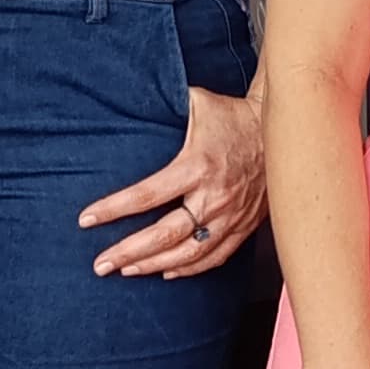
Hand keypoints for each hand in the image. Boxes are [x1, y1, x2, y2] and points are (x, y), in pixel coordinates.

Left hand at [81, 85, 264, 279]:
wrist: (282, 130)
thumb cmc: (232, 115)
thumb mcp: (196, 102)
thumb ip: (163, 102)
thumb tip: (126, 95)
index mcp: (196, 166)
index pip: (146, 195)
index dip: (113, 209)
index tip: (86, 220)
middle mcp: (214, 196)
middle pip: (164, 235)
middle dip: (128, 252)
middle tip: (100, 264)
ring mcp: (231, 216)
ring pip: (189, 253)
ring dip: (154, 266)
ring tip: (125, 271)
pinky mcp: (245, 226)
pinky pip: (216, 256)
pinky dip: (190, 268)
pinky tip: (167, 273)